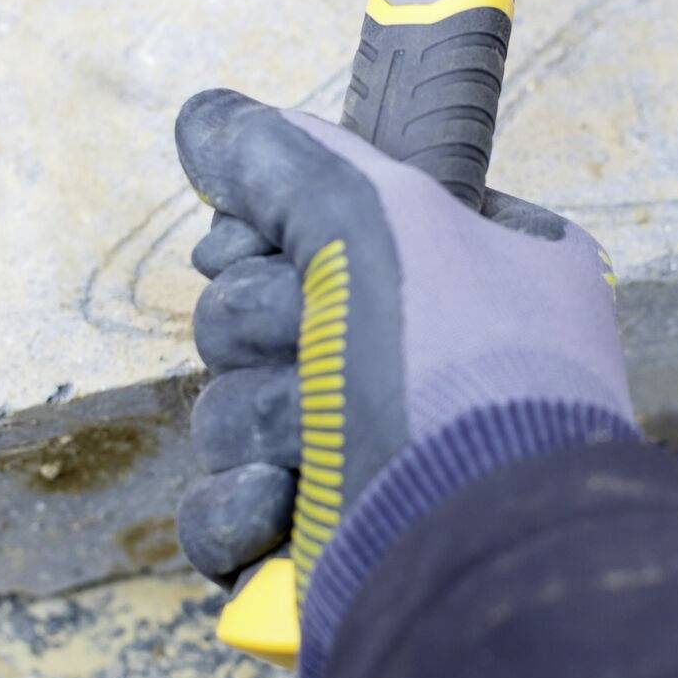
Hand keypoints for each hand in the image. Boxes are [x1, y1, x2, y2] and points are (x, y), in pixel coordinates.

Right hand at [174, 89, 636, 677]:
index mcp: (471, 274)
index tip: (260, 241)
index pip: (324, 222)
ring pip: (232, 409)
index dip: (271, 231)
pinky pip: (223, 507)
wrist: (474, 560)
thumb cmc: (455, 374)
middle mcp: (427, 363)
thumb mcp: (380, 219)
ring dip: (257, 421)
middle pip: (257, 311)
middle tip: (309, 342)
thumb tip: (203, 117)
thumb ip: (283, 158)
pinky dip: (239, 507)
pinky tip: (278, 508)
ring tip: (318, 444)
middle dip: (265, 328)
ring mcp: (372, 463)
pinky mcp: (321, 550)